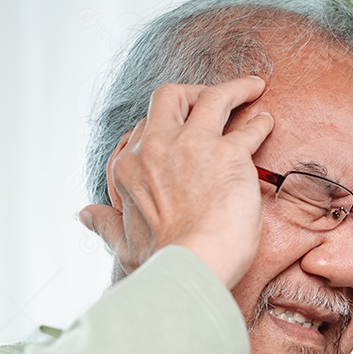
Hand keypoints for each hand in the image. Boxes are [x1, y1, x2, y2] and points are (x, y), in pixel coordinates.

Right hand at [79, 78, 273, 286]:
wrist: (190, 266)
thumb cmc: (160, 261)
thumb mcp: (122, 242)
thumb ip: (104, 224)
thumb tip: (85, 215)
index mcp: (130, 167)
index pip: (144, 129)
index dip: (164, 128)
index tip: (180, 133)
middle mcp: (157, 148)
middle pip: (170, 96)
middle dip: (193, 91)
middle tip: (212, 97)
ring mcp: (193, 146)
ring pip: (212, 98)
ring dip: (235, 89)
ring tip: (253, 87)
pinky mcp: (229, 154)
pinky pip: (249, 128)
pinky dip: (260, 123)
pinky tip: (266, 122)